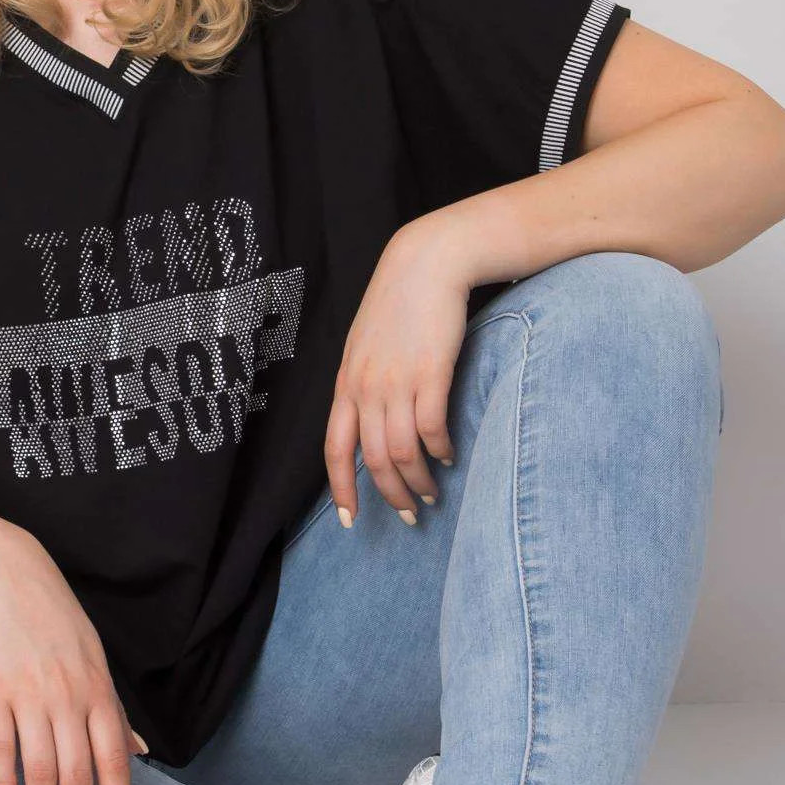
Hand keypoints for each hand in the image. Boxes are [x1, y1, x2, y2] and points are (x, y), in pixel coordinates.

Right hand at [0, 525, 146, 784]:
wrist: (1, 570)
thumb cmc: (50, 616)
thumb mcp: (93, 656)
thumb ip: (112, 708)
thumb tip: (140, 749)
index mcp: (98, 689)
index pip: (116, 760)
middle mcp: (70, 695)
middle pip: (80, 773)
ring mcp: (30, 693)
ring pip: (43, 768)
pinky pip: (1, 746)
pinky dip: (5, 784)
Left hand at [325, 220, 474, 523]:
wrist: (426, 263)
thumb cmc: (398, 304)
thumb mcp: (365, 346)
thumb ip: (362, 384)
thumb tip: (367, 423)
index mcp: (346, 385)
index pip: (335, 450)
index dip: (341, 490)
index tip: (350, 520)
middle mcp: (366, 389)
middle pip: (373, 461)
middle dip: (390, 496)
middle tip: (409, 515)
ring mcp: (397, 383)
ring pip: (403, 453)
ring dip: (419, 481)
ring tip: (433, 493)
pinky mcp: (431, 374)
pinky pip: (432, 429)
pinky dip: (441, 451)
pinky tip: (450, 456)